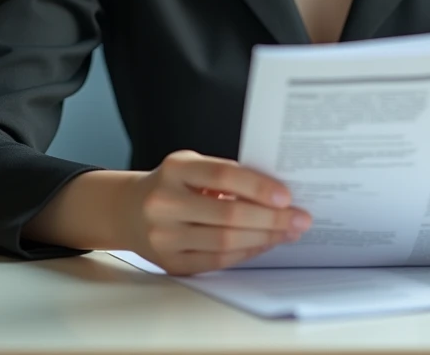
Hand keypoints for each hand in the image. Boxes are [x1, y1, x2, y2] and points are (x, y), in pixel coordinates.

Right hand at [122, 149, 311, 275]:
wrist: (129, 209)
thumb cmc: (172, 183)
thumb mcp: (192, 166)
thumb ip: (226, 175)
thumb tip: (276, 192)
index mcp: (175, 170)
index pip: (222, 176)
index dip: (257, 186)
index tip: (286, 196)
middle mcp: (165, 203)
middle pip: (228, 215)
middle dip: (271, 219)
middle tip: (300, 219)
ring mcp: (164, 237)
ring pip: (225, 242)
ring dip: (264, 238)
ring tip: (288, 232)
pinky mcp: (170, 263)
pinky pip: (217, 261)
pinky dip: (246, 252)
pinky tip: (264, 243)